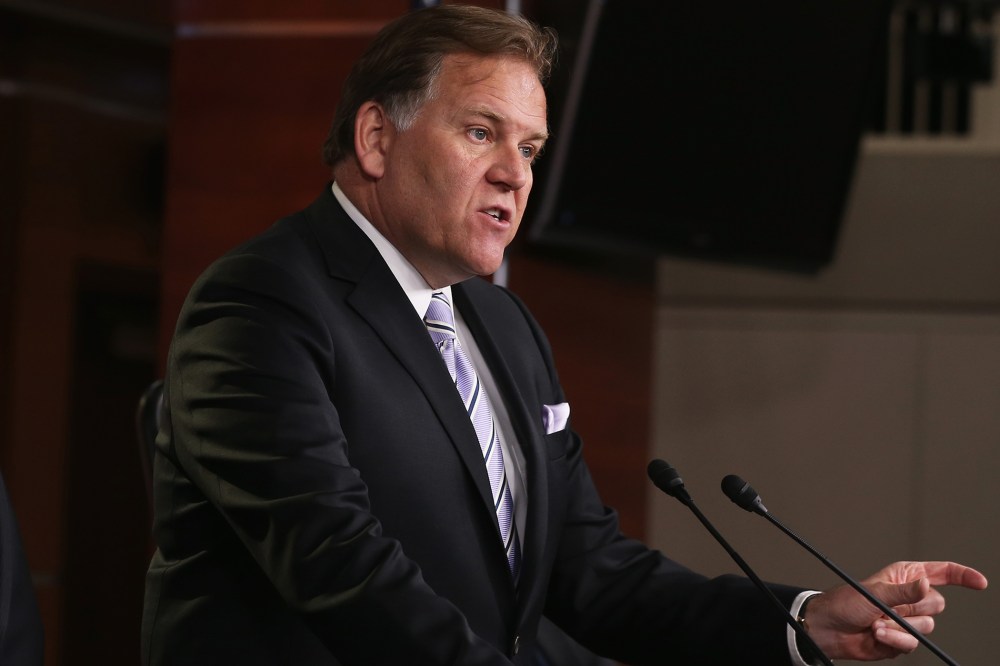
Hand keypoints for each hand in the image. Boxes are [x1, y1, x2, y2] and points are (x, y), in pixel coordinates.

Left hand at [804, 561, 987, 660]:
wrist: (830, 629)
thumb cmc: (845, 602)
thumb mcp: (874, 592)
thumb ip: (903, 591)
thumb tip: (928, 584)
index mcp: (905, 577)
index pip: (942, 573)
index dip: (962, 576)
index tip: (980, 582)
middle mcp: (909, 597)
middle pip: (937, 604)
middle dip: (914, 608)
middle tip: (889, 607)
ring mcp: (907, 619)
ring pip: (927, 626)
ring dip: (900, 626)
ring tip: (876, 622)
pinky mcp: (902, 638)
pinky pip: (913, 643)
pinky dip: (895, 640)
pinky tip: (877, 634)